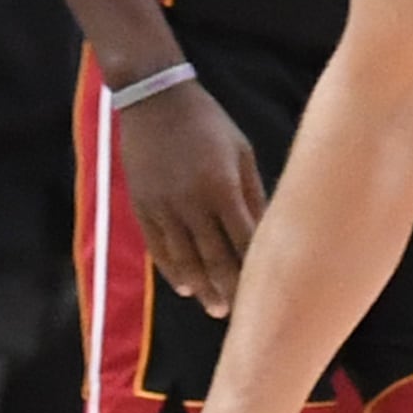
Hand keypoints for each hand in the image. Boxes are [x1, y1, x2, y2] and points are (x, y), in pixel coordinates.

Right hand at [110, 74, 265, 313]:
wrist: (154, 100)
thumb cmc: (209, 122)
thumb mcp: (241, 151)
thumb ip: (253, 193)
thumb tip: (268, 231)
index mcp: (221, 186)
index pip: (243, 239)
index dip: (255, 267)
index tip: (269, 287)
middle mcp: (191, 202)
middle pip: (214, 257)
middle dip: (229, 287)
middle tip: (240, 313)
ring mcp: (163, 207)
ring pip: (184, 259)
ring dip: (201, 287)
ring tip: (214, 308)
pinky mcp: (143, 206)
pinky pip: (158, 248)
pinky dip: (171, 270)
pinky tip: (184, 287)